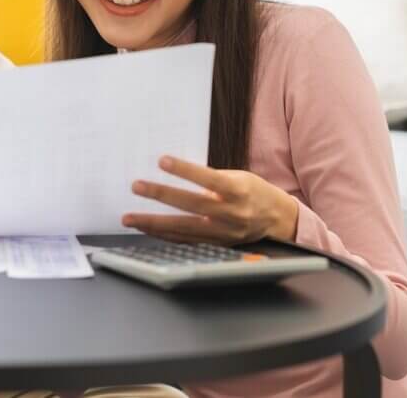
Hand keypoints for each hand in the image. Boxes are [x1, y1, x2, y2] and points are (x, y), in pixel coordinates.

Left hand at [123, 155, 299, 244]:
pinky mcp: (217, 245)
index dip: (186, 170)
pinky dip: (164, 235)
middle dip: (162, 195)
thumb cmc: (252, 191)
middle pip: (193, 205)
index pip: (209, 179)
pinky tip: (146, 228)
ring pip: (185, 228)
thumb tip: (175, 174)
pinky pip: (186, 241)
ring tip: (129, 218)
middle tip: (136, 186)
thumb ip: (209, 180)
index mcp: (239, 191)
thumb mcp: (237, 178)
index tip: (162, 161)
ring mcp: (224, 232)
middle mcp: (233, 213)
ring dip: (153, 223)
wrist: (277, 219)